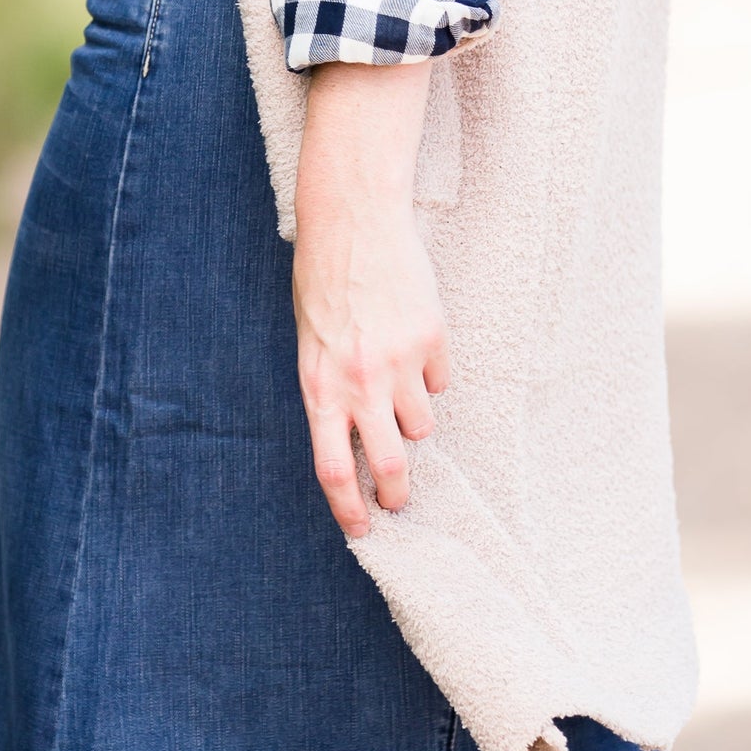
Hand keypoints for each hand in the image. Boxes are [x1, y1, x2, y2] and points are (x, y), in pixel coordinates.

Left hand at [291, 60, 449, 537]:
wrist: (353, 221)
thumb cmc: (323, 281)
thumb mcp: (310, 342)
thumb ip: (329, 390)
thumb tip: (353, 440)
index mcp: (319, 385)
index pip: (333, 468)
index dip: (349, 507)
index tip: (361, 529)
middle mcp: (359, 381)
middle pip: (390, 465)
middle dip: (398, 493)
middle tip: (400, 500)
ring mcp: (399, 362)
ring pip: (423, 424)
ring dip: (414, 417)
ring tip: (399, 381)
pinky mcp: (432, 339)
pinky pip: (440, 379)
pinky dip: (431, 373)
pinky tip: (413, 339)